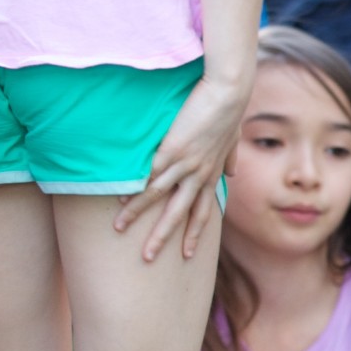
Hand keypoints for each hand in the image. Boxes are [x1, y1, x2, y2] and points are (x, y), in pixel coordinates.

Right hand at [116, 70, 246, 260]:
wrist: (229, 92)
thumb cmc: (229, 111)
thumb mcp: (232, 138)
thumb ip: (230, 157)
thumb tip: (233, 172)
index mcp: (211, 174)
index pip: (203, 213)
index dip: (193, 234)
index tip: (186, 254)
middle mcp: (199, 175)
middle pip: (179, 214)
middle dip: (163, 238)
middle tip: (148, 258)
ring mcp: (185, 163)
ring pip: (157, 197)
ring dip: (136, 215)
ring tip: (119, 228)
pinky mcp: (171, 148)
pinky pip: (149, 174)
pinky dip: (134, 187)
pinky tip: (118, 198)